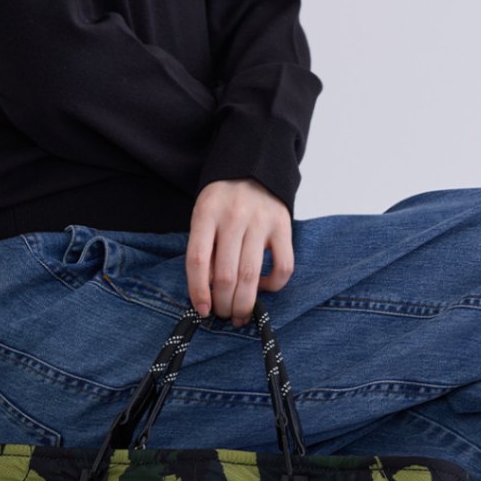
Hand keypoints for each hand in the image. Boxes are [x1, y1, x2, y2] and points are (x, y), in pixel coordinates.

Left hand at [186, 178, 294, 325]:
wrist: (253, 166)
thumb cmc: (223, 200)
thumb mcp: (204, 216)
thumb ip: (204, 248)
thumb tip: (209, 290)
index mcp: (207, 213)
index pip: (197, 260)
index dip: (198, 291)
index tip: (202, 310)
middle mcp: (234, 216)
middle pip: (225, 274)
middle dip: (223, 304)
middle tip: (223, 314)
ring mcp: (261, 221)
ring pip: (251, 276)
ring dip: (244, 303)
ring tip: (239, 314)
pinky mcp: (284, 226)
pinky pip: (283, 267)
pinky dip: (273, 286)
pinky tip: (263, 288)